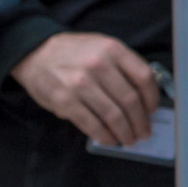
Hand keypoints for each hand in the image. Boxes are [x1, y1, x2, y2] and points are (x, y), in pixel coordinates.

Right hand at [11, 32, 159, 145]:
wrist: (34, 53)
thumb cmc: (71, 52)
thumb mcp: (100, 46)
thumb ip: (120, 65)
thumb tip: (140, 96)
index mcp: (112, 49)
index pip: (143, 78)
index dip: (152, 99)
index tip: (152, 111)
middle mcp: (98, 65)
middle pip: (130, 100)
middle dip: (140, 122)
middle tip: (143, 132)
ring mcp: (80, 85)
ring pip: (113, 115)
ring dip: (125, 132)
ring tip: (129, 139)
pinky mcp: (65, 101)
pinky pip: (91, 124)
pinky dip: (104, 135)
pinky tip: (110, 139)